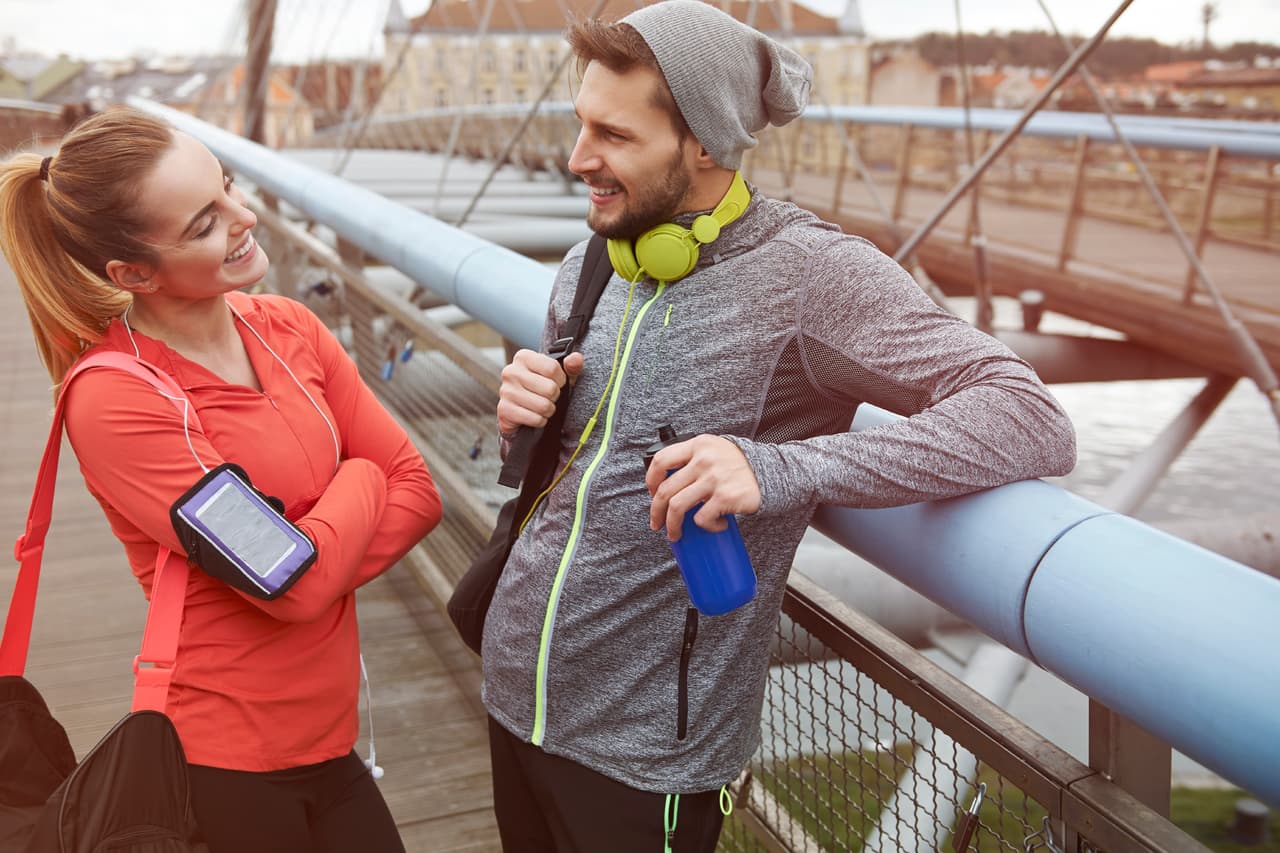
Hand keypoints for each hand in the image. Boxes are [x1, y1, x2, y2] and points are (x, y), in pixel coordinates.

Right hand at [496, 348, 584, 434]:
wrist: (520, 408)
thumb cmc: (541, 387)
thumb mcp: (558, 375)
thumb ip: (571, 366)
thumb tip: (577, 358)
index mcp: (523, 357)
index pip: (553, 368)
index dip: (561, 379)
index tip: (557, 382)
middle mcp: (511, 371)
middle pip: (550, 388)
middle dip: (555, 397)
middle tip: (548, 397)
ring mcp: (506, 391)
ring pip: (544, 406)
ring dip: (549, 410)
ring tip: (542, 406)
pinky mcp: (505, 410)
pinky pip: (535, 419)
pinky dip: (540, 421)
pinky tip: (534, 415)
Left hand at [645, 435, 760, 540]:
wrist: (772, 471)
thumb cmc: (740, 465)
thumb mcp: (715, 450)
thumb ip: (694, 458)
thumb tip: (668, 484)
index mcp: (698, 445)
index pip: (661, 460)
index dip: (650, 481)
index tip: (652, 494)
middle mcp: (704, 460)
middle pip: (665, 490)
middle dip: (656, 512)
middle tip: (657, 524)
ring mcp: (714, 478)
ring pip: (677, 507)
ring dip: (672, 526)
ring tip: (675, 534)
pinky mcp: (725, 497)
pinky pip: (702, 518)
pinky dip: (706, 526)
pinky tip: (715, 525)